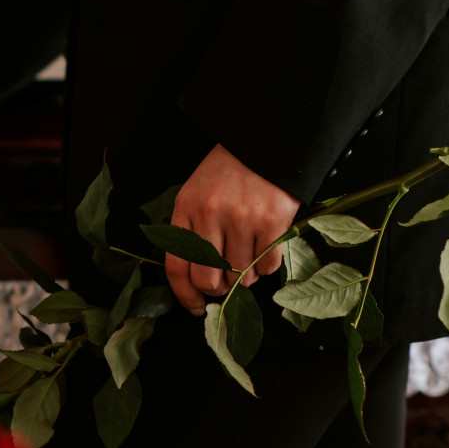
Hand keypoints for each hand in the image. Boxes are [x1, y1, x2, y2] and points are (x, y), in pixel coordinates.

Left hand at [166, 145, 299, 315]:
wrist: (265, 140)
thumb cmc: (230, 172)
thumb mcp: (198, 193)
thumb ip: (193, 231)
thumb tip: (200, 281)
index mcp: (186, 208)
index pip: (177, 266)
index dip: (184, 294)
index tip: (195, 307)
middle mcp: (210, 214)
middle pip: (208, 279)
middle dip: (218, 290)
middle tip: (226, 285)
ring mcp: (242, 218)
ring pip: (240, 276)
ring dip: (245, 278)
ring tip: (248, 258)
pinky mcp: (271, 221)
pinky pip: (267, 266)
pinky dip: (266, 267)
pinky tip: (265, 249)